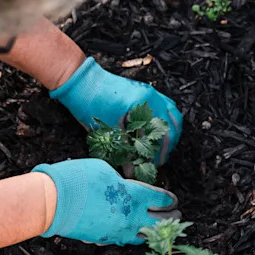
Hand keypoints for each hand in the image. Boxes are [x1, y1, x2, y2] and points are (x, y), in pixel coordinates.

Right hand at [32, 159, 179, 244]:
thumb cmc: (78, 179)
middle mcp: (131, 217)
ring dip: (154, 232)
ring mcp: (118, 232)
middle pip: (161, 222)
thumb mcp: (105, 170)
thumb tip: (125, 188)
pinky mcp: (104, 239)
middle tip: (176, 216)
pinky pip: (124, 240)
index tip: (173, 200)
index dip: (170, 200)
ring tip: (158, 229)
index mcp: (135, 196)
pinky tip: (133, 233)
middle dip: (171, 219)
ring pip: (144, 236)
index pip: (162, 200)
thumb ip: (122, 182)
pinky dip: (132, 236)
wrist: (53, 201)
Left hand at [50, 57, 182, 163]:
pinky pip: (168, 107)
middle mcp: (151, 96)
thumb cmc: (90, 104)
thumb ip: (122, 152)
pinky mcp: (147, 91)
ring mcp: (151, 92)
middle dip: (164, 148)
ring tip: (161, 150)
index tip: (148, 169)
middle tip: (157, 163)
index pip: (154, 137)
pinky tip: (160, 132)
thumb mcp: (106, 132)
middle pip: (169, 128)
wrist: (81, 81)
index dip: (152, 157)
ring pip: (173, 117)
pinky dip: (167, 122)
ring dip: (170, 135)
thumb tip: (131, 173)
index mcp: (141, 105)